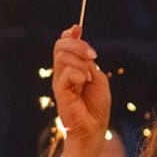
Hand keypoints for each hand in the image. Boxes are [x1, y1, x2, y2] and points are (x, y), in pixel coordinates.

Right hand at [50, 28, 110, 144]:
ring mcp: (59, 81)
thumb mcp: (98, 79)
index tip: (78, 28)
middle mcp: (62, 73)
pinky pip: (67, 72)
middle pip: (60, 45)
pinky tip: (83, 86)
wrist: (94, 128)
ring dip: (82, 63)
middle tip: (93, 54)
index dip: (69, 34)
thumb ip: (89, 63)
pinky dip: (80, 75)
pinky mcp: (59, 90)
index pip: (63, 44)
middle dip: (78, 44)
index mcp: (70, 68)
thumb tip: (83, 47)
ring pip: (63, 56)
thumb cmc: (96, 106)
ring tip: (88, 78)